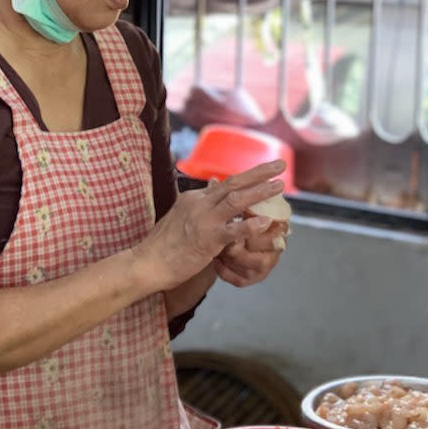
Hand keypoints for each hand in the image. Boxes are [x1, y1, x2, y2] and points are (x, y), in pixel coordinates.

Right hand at [134, 160, 285, 291]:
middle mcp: (200, 204)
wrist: (148, 262)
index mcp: (195, 198)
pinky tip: (265, 221)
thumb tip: (213, 187)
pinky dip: (250, 225)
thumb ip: (199, 204)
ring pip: (236, 200)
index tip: (265, 173)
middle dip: (259, 173)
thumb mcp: (181, 216)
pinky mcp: (207, 240)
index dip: (248, 179)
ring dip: (260, 192)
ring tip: (279, 186)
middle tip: (280, 166)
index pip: (225, 184)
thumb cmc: (164, 244)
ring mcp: (204, 221)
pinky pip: (233, 230)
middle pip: (234, 183)